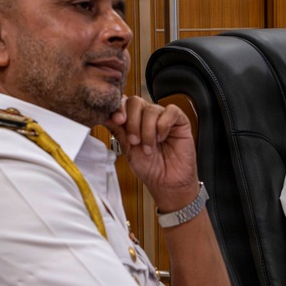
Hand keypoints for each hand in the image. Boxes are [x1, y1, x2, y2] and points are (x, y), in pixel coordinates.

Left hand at [102, 95, 198, 209]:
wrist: (167, 183)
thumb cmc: (150, 168)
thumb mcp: (128, 149)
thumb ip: (118, 130)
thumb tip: (105, 116)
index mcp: (134, 121)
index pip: (124, 103)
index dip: (119, 108)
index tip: (117, 121)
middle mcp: (148, 116)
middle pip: (136, 102)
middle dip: (132, 122)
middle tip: (134, 141)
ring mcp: (164, 117)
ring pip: (151, 109)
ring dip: (147, 131)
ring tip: (149, 147)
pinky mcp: (180, 121)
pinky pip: (170, 111)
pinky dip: (163, 125)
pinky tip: (163, 138)